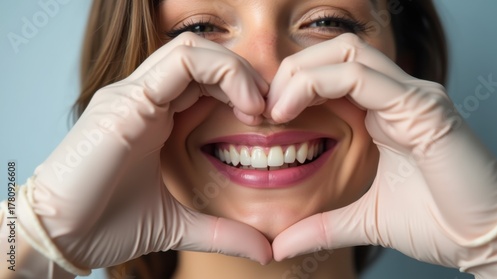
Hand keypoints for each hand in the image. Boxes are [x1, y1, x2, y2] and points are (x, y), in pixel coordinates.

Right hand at [16, 32, 271, 274]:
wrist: (59, 236)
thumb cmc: (106, 225)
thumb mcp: (177, 224)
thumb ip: (221, 231)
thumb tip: (265, 250)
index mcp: (154, 116)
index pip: (204, 80)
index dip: (241, 91)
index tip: (267, 121)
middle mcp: (144, 97)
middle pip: (203, 57)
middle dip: (245, 76)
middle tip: (271, 110)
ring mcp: (134, 93)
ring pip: (194, 50)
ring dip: (236, 71)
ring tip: (259, 109)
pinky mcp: (128, 99)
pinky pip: (182, 62)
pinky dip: (222, 74)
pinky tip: (245, 109)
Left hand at [269, 33, 496, 277]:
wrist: (487, 241)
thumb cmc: (438, 224)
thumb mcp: (365, 220)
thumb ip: (322, 226)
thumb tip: (281, 245)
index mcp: (386, 112)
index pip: (333, 72)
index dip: (293, 85)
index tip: (263, 116)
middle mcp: (399, 95)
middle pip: (335, 51)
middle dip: (292, 71)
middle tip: (263, 107)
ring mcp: (414, 96)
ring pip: (347, 53)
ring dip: (301, 74)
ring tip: (274, 110)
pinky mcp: (424, 108)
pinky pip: (364, 77)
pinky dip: (321, 84)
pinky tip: (292, 112)